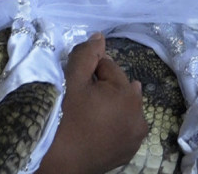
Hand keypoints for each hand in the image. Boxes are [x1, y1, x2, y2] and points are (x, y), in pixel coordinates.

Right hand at [38, 33, 146, 173]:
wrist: (56, 162)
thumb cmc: (63, 117)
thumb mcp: (72, 80)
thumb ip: (87, 55)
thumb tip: (100, 37)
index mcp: (129, 94)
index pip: (108, 67)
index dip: (88, 72)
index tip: (74, 84)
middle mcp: (140, 115)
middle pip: (118, 87)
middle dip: (101, 88)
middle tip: (78, 101)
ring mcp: (135, 137)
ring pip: (121, 107)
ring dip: (108, 105)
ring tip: (86, 114)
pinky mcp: (128, 152)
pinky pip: (121, 127)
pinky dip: (111, 123)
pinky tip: (94, 128)